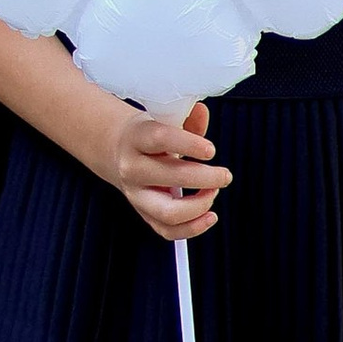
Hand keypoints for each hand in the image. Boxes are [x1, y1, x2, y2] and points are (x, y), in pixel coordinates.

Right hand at [91, 99, 230, 240]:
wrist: (118, 152)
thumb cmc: (148, 136)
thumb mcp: (163, 120)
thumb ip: (187, 119)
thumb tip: (201, 111)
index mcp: (136, 137)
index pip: (160, 139)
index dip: (188, 144)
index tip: (211, 150)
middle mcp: (132, 168)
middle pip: (168, 176)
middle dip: (205, 178)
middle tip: (224, 175)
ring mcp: (136, 195)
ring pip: (168, 211)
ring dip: (199, 205)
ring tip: (214, 192)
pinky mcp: (144, 213)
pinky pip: (167, 230)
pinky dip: (192, 228)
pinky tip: (209, 215)